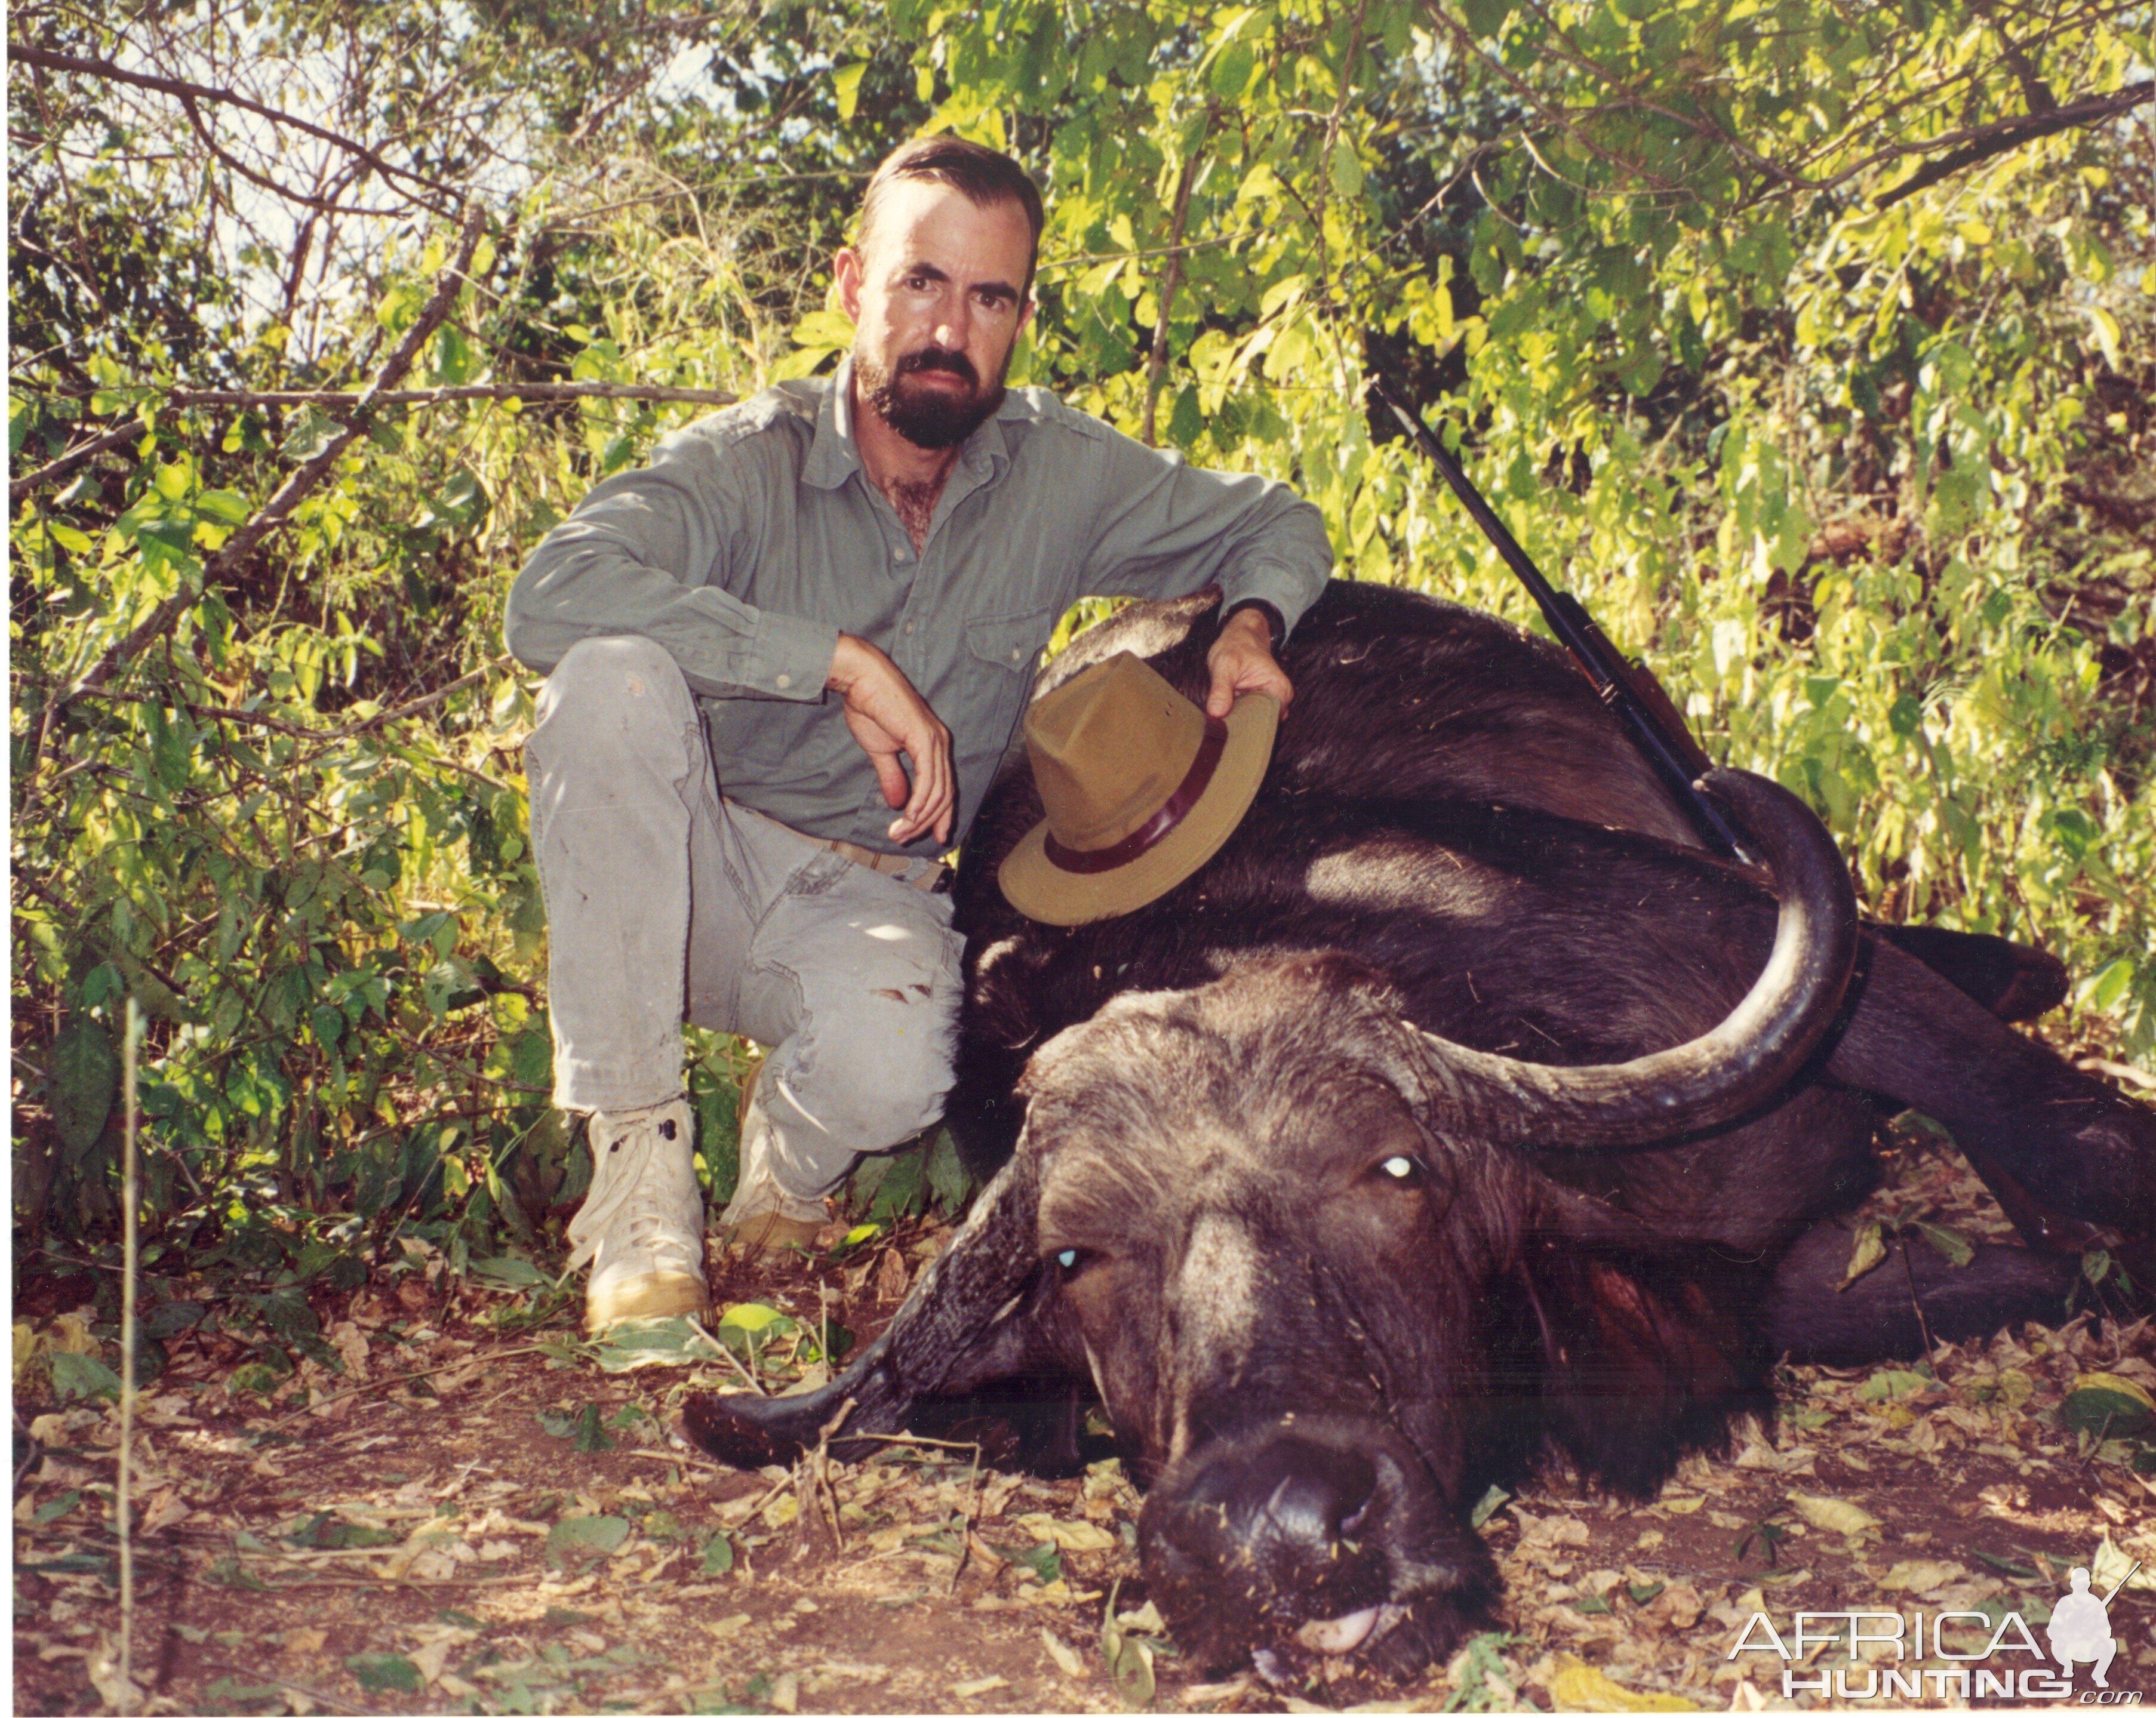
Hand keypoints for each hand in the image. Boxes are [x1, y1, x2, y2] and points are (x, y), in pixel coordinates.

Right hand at [826, 634, 954, 845]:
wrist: (863, 681)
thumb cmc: (870, 708)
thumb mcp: (881, 751)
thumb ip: (892, 776)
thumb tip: (898, 803)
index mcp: (933, 746)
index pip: (944, 788)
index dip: (940, 816)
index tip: (934, 837)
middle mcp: (941, 744)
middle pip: (943, 795)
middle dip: (927, 823)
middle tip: (904, 839)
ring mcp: (935, 742)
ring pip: (936, 792)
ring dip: (919, 818)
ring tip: (900, 833)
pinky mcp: (924, 740)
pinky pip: (928, 780)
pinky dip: (920, 803)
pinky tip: (909, 817)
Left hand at [1204, 606, 1293, 718]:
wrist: (1239, 636)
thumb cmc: (1236, 646)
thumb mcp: (1225, 664)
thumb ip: (1221, 689)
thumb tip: (1215, 714)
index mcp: (1279, 690)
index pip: (1266, 722)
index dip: (1244, 728)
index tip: (1224, 728)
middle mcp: (1279, 701)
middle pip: (1259, 726)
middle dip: (1238, 727)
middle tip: (1217, 726)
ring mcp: (1269, 705)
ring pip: (1251, 724)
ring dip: (1236, 723)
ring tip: (1220, 718)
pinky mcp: (1258, 706)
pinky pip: (1247, 719)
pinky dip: (1235, 718)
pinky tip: (1223, 714)